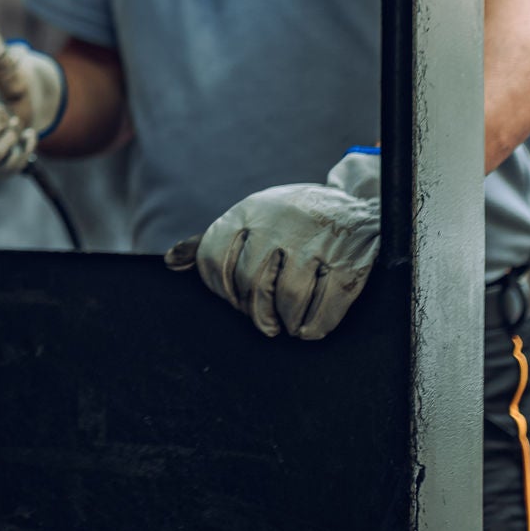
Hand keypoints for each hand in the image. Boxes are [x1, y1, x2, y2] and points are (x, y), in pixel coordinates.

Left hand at [164, 150, 380, 339]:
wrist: (359, 203)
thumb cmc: (293, 216)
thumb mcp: (250, 216)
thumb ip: (211, 240)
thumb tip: (170, 261)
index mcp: (248, 213)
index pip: (212, 259)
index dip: (220, 289)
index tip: (235, 298)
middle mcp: (279, 225)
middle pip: (250, 285)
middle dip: (255, 312)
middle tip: (264, 320)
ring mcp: (315, 243)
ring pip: (286, 299)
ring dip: (285, 321)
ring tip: (286, 323)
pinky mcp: (348, 263)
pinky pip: (325, 308)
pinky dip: (314, 326)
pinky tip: (309, 327)